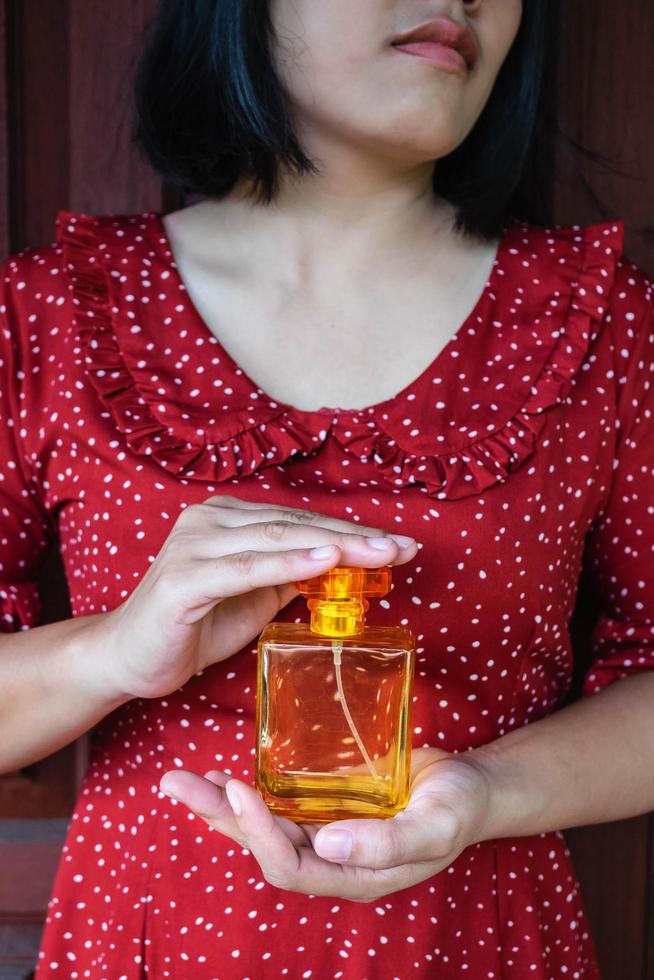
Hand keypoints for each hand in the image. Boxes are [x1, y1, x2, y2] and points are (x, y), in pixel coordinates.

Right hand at [93, 494, 417, 700]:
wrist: (127, 658)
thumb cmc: (191, 627)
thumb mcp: (253, 597)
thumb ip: (289, 576)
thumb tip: (343, 566)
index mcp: (228, 518)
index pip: (300, 521)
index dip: (352, 530)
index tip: (399, 544)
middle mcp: (209, 519)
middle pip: (296, 524)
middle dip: (355, 536)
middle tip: (403, 546)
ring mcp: (194, 545)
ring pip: (278, 539)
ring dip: (335, 545)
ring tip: (381, 552)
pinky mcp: (184, 578)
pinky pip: (247, 568)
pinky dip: (289, 564)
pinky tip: (326, 561)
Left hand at [158, 748, 491, 902]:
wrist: (471, 788)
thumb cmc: (459, 808)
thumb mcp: (435, 825)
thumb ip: (388, 842)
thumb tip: (329, 844)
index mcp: (354, 874)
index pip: (290, 865)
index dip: (259, 833)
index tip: (239, 789)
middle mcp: (331, 858)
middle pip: (262, 847)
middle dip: (218, 817)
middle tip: (176, 784)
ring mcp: (326, 832)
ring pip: (263, 825)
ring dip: (221, 805)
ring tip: (182, 781)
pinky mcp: (327, 806)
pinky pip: (279, 804)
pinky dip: (249, 792)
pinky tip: (225, 777)